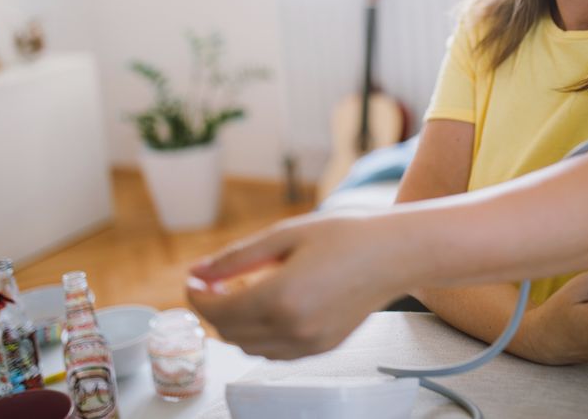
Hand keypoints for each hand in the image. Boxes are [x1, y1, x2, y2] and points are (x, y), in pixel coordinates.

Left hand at [186, 213, 406, 359]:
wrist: (393, 255)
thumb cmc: (344, 236)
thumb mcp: (285, 235)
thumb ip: (237, 257)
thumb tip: (198, 271)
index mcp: (281, 297)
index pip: (218, 311)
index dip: (197, 296)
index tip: (193, 279)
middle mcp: (293, 329)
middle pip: (229, 332)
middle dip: (213, 308)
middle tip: (215, 282)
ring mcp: (309, 344)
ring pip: (249, 347)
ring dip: (235, 324)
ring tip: (244, 291)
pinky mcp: (322, 348)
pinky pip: (274, 353)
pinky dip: (259, 335)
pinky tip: (269, 308)